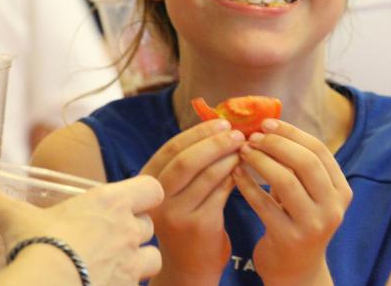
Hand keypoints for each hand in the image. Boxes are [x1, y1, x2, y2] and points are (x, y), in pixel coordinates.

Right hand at [0, 175, 163, 284]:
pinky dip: (126, 284)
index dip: (145, 196)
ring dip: (139, 260)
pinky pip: (138, 285)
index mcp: (111, 203)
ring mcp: (132, 261)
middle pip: (148, 225)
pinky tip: (106, 282)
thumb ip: (6, 203)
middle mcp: (128, 229)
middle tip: (109, 239)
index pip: (152, 189)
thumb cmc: (36, 245)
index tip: (130, 204)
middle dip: (133, 232)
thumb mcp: (19, 219)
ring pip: (152, 256)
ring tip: (115, 264)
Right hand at [140, 119, 243, 283]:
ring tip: (244, 147)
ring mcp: (175, 213)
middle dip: (214, 142)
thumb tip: (218, 126)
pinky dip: (234, 176)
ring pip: (206, 175)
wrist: (187, 267)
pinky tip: (243, 169)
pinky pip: (220, 192)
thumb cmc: (184, 221)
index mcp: (147, 182)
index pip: (171, 148)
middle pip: (186, 160)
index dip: (198, 132)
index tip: (221, 121)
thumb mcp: (175, 191)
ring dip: (228, 157)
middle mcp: (157, 198)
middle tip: (237, 133)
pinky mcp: (197, 225)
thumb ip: (187, 164)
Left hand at [235, 119, 351, 285]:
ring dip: (261, 161)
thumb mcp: (310, 194)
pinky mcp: (289, 238)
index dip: (291, 133)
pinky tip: (235, 174)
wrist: (296, 272)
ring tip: (242, 152)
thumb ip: (299, 165)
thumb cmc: (299, 222)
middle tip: (252, 137)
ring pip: (286, 181)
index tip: (266, 123)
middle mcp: (333, 207)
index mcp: (341, 190)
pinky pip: (264, 204)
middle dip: (276, 144)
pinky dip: (247, 185)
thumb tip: (270, 125)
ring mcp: (313, 224)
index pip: (318, 150)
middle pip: (306, 162)